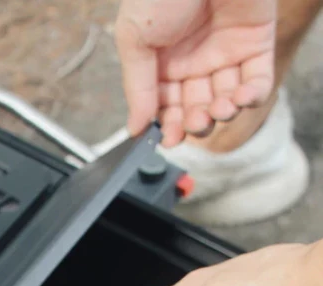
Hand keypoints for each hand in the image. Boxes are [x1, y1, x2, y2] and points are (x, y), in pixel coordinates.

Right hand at [115, 0, 276, 145]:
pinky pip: (256, 80)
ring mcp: (225, 52)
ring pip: (225, 99)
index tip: (167, 139)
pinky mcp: (255, 43)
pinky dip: (250, 97)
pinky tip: (240, 99)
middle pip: (195, 107)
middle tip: (194, 123)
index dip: (167, 125)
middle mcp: (193, 61)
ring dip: (221, 114)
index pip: (165, 106)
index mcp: (161, 62)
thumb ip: (137, 87)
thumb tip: (136, 128)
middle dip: (195, 122)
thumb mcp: (135, 40)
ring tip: (217, 110)